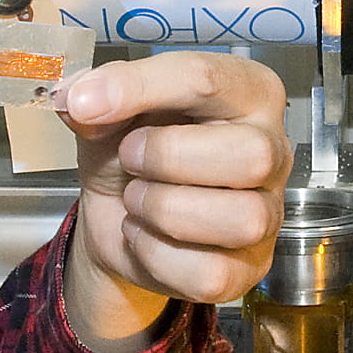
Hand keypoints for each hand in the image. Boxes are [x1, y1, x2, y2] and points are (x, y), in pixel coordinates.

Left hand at [54, 52, 290, 351]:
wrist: (116, 214)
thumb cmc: (131, 149)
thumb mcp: (108, 109)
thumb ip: (95, 92)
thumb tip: (78, 98)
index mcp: (247, 91)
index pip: (208, 79)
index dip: (139, 89)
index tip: (84, 103)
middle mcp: (273, 149)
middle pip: (251, 155)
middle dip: (167, 158)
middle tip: (130, 158)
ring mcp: (268, 214)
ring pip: (241, 219)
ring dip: (164, 210)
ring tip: (138, 199)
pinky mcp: (248, 269)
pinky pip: (212, 273)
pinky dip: (159, 257)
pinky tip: (145, 236)